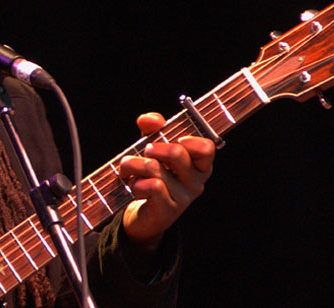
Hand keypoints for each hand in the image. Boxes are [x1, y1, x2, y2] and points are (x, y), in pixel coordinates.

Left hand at [118, 112, 215, 250]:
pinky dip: (137, 182)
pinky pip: (152, 186)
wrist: (143, 215)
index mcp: (198, 165)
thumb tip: (148, 119)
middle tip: (144, 151)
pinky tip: (134, 185)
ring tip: (127, 166)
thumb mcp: (154, 149)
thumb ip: (154, 130)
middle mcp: (196, 182)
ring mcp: (183, 198)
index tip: (176, 138)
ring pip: (156, 169)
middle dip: (153, 148)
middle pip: (177, 153)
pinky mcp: (168, 211)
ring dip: (134, 164)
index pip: (207, 148)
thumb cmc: (153, 177)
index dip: (190, 140)